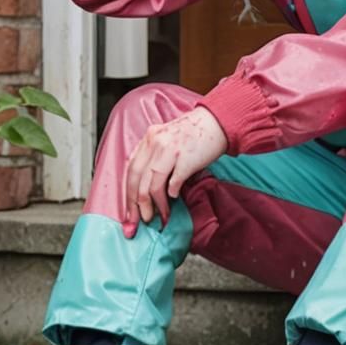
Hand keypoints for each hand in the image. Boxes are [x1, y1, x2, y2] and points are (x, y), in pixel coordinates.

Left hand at [124, 107, 227, 233]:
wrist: (217, 122)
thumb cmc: (194, 135)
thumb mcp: (167, 140)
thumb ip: (154, 158)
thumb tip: (147, 190)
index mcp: (149, 139)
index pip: (130, 171)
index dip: (128, 196)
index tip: (130, 215)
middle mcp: (155, 143)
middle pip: (137, 180)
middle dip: (137, 205)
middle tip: (141, 221)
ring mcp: (170, 150)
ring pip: (152, 185)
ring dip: (156, 205)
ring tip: (161, 216)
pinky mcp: (185, 158)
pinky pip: (173, 183)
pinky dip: (171, 194)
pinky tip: (174, 199)